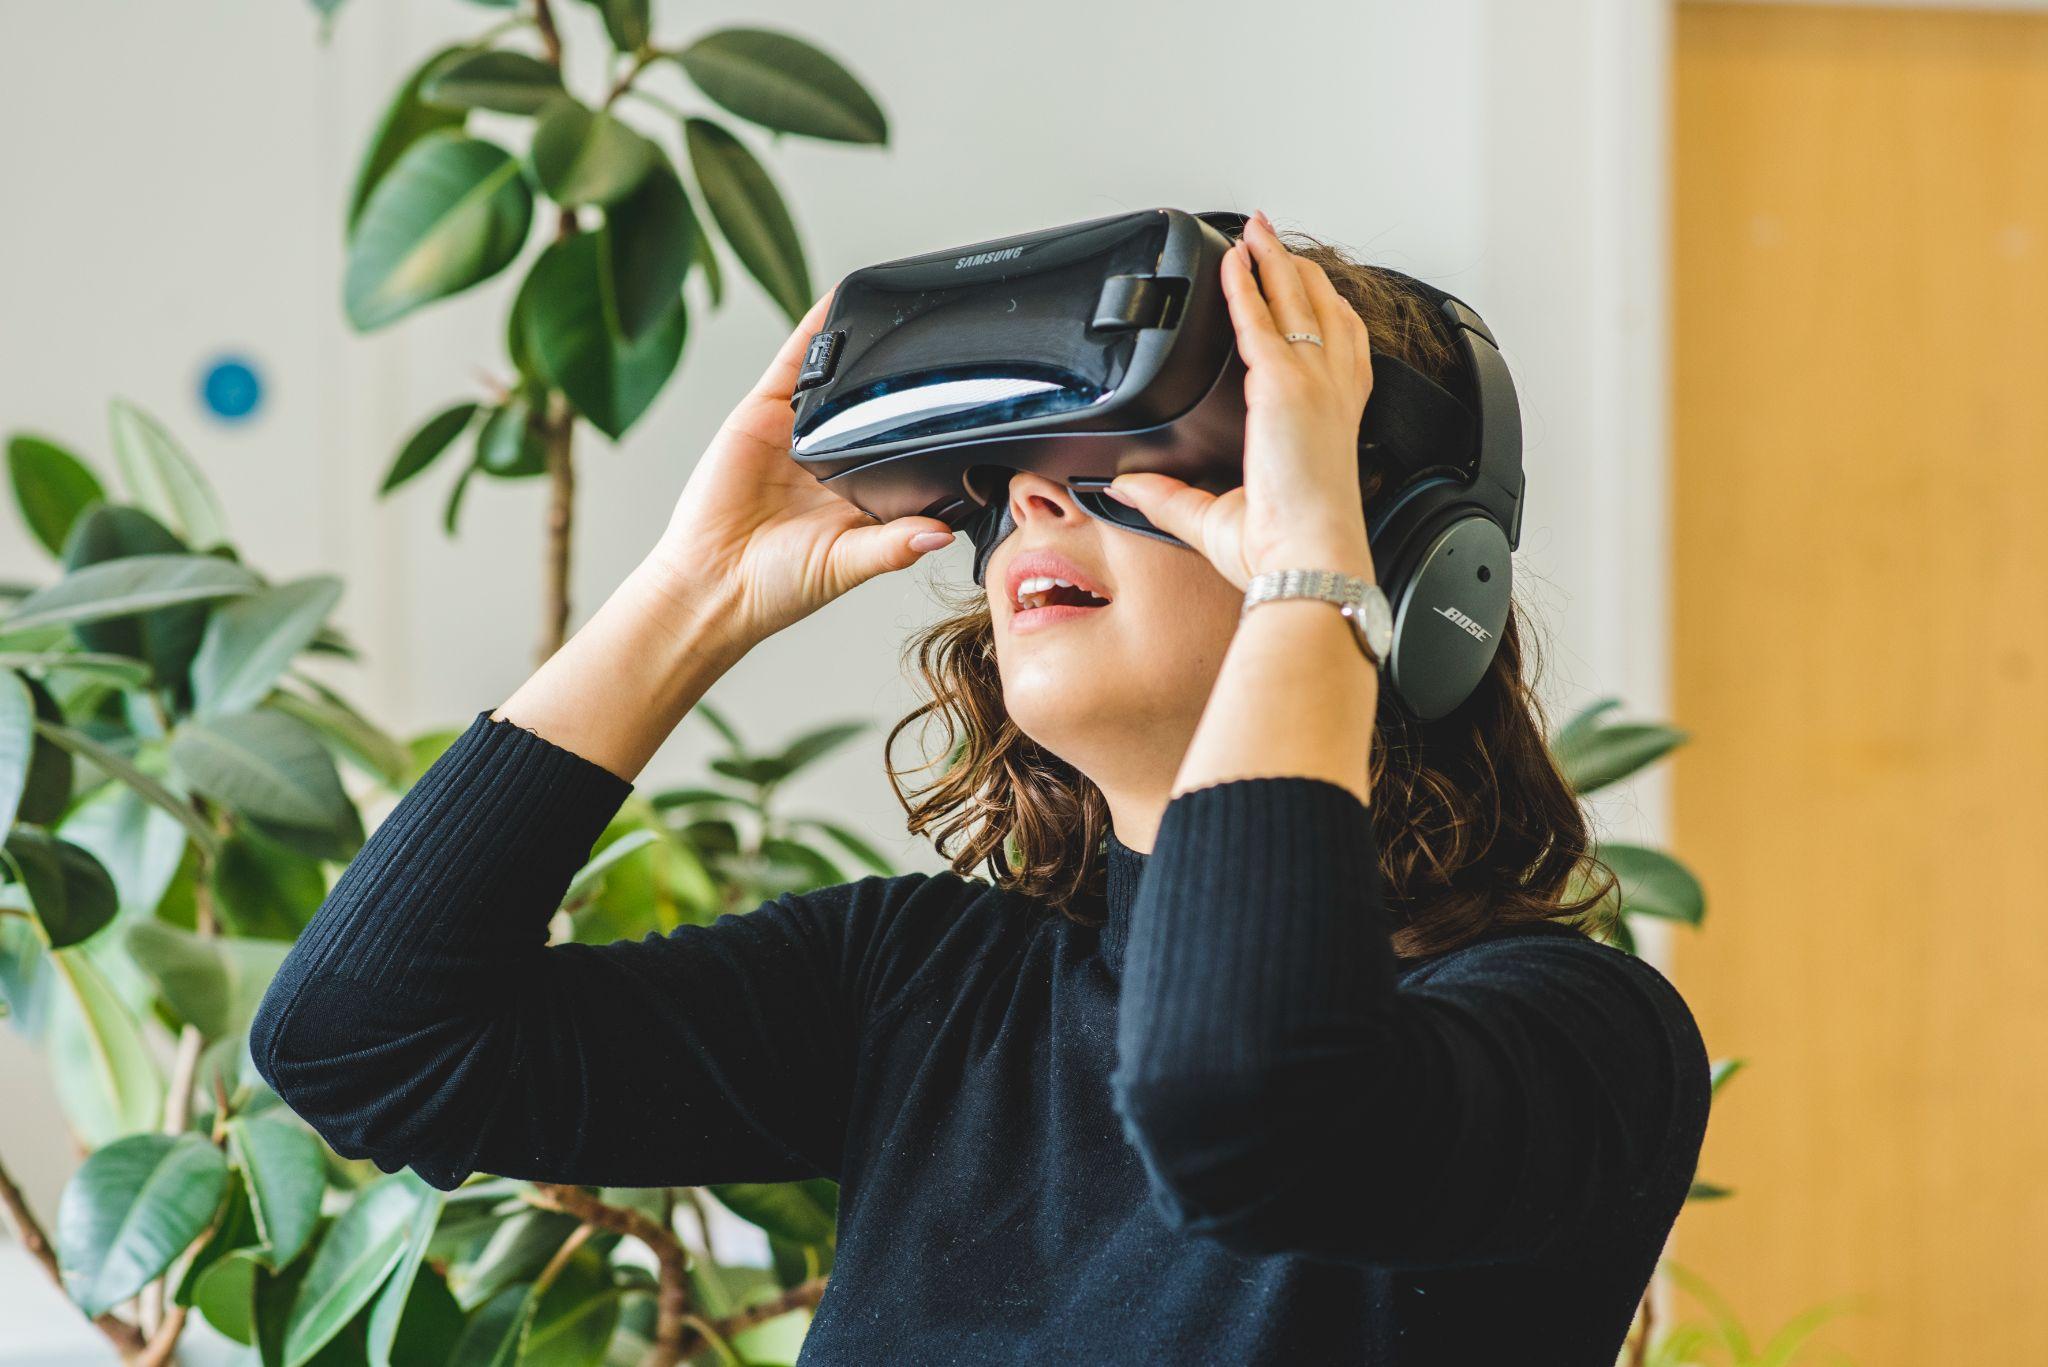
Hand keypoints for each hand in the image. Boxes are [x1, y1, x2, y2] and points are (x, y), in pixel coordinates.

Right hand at [643, 289, 956, 647]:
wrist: (712, 584)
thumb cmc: (778, 586)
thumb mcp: (847, 565)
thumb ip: (893, 546)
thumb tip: (941, 534)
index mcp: (864, 494)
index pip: (910, 451)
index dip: (936, 427)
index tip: (975, 404)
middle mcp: (834, 459)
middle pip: (877, 406)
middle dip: (905, 378)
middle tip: (950, 344)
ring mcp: (797, 433)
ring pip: (840, 377)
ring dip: (864, 345)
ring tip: (903, 310)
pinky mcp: (762, 414)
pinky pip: (792, 363)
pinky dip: (814, 331)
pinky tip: (837, 301)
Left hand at [1103, 210, 1377, 588]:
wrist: (1306, 559)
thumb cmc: (1284, 548)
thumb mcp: (1218, 517)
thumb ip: (1168, 496)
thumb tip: (1126, 486)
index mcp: (1333, 422)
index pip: (1336, 348)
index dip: (1320, 311)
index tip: (1302, 288)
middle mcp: (1330, 395)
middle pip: (1319, 309)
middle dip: (1295, 268)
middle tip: (1271, 239)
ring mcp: (1310, 384)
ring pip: (1294, 300)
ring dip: (1273, 259)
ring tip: (1256, 231)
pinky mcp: (1282, 384)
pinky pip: (1257, 318)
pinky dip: (1243, 283)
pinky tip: (1229, 261)